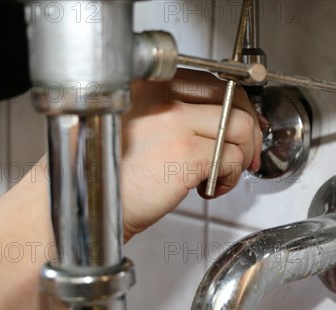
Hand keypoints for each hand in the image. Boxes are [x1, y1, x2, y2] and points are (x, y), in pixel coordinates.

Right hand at [121, 69, 264, 240]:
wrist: (86, 202)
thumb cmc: (110, 172)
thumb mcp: (141, 127)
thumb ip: (180, 115)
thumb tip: (230, 119)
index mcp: (150, 83)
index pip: (213, 83)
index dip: (237, 107)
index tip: (244, 130)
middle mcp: (162, 94)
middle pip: (233, 99)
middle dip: (249, 131)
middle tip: (246, 156)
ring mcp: (174, 121)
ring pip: (240, 127)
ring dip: (241, 156)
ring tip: (221, 176)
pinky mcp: (185, 153)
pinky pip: (232, 158)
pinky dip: (230, 178)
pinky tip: (206, 188)